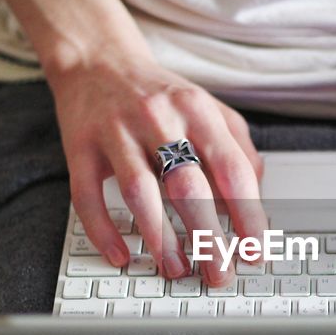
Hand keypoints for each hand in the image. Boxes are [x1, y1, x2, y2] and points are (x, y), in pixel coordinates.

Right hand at [49, 45, 266, 287]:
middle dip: (208, 236)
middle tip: (220, 274)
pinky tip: (121, 256)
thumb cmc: (161, 96)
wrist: (97, 60)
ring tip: (176, 269)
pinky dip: (103, 230)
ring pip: (138, 191)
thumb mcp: (208, 110)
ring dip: (159, 236)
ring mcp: (115, 131)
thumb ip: (238, 149)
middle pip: (187, 185)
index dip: (248, 214)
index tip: (255, 251)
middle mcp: (158, 117)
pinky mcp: (79, 147)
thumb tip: (255, 199)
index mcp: (197, 110)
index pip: (231, 169)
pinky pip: (87, 196)